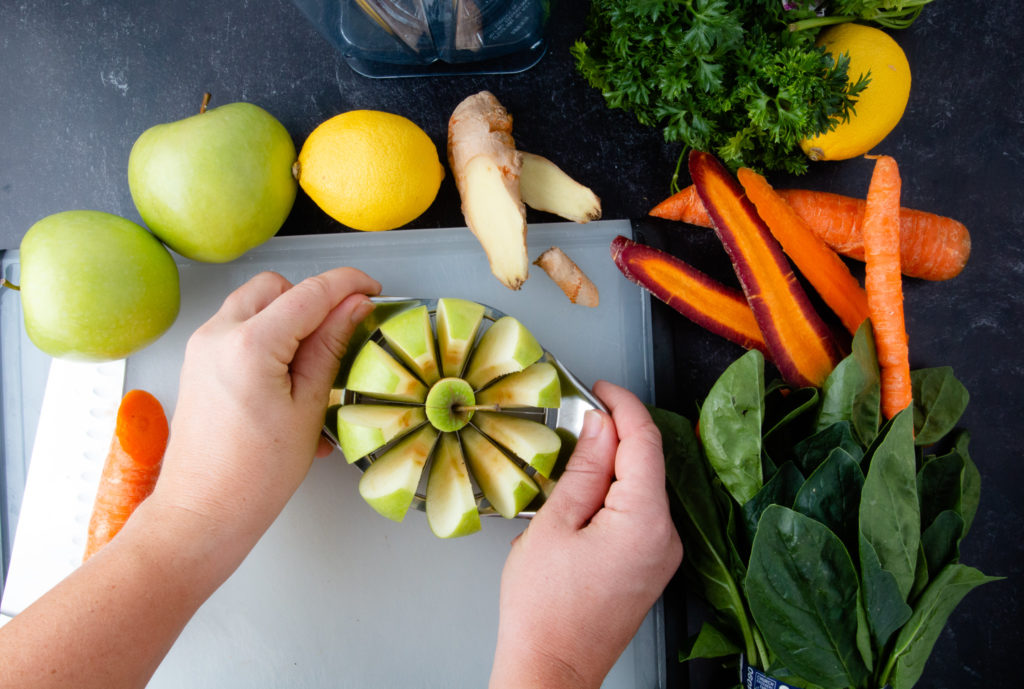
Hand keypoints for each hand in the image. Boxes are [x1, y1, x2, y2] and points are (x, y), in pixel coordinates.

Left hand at [0, 267, 380, 688]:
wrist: (203, 512)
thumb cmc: (257, 474)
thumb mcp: (308, 408)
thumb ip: (330, 347)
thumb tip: (353, 306)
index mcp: (251, 345)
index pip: (309, 292)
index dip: (348, 284)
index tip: (373, 289)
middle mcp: (218, 334)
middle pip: (276, 287)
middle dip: (312, 299)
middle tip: (343, 331)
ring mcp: (202, 346)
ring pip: (254, 303)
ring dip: (288, 315)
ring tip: (314, 359)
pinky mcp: (197, 362)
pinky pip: (238, 328)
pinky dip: (267, 335)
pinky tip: (288, 375)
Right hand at [489, 381, 682, 688]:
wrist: (552, 668)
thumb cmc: (545, 609)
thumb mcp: (555, 524)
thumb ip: (583, 467)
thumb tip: (599, 425)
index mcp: (645, 521)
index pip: (645, 441)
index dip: (623, 406)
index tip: (601, 390)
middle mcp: (666, 537)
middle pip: (646, 463)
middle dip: (612, 437)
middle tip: (574, 424)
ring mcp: (663, 555)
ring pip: (641, 487)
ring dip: (610, 467)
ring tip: (568, 468)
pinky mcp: (652, 566)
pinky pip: (639, 514)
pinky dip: (614, 495)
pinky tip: (581, 501)